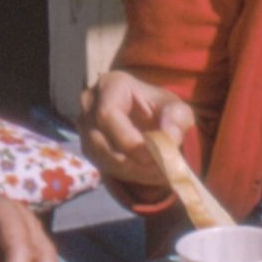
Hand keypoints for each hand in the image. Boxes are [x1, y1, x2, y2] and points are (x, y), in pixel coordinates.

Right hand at [77, 70, 196, 186]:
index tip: (157, 156)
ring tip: (163, 174)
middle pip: (102, 142)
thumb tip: (169, 139)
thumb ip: (176, 119)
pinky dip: (131, 175)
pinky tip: (152, 174)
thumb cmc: (160, 107)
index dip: (130, 140)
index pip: (107, 115)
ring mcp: (85, 130)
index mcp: (109, 86)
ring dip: (135, 172)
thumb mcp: (176, 107)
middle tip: (165, 170)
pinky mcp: (90, 150)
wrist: (150, 115)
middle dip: (136, 161)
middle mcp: (89, 106)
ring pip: (104, 159)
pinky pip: (107, 168)